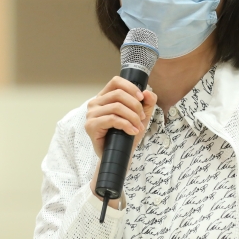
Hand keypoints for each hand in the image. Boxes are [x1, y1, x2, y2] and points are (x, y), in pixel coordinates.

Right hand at [86, 77, 156, 207]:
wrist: (118, 156)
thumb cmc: (126, 135)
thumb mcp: (141, 116)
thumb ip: (147, 103)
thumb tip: (148, 92)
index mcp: (105, 97)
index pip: (116, 81)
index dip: (131, 87)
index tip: (141, 98)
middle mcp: (95, 103)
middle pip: (118, 94)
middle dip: (135, 105)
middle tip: (142, 118)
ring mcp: (91, 114)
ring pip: (117, 106)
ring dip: (132, 117)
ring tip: (138, 126)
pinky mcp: (91, 126)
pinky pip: (112, 119)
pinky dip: (126, 124)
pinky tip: (132, 131)